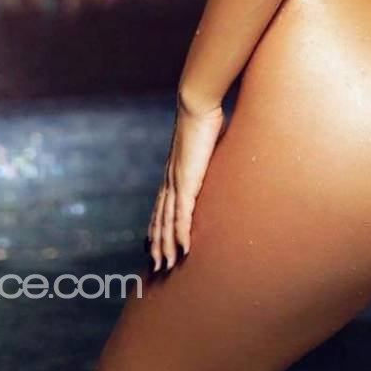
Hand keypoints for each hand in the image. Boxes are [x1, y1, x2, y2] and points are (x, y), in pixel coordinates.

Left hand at [146, 98, 225, 271]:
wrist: (196, 105)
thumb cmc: (203, 117)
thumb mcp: (206, 141)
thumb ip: (209, 153)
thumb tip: (218, 150)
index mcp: (173, 171)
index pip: (160, 205)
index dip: (156, 225)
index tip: (153, 242)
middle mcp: (170, 180)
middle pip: (160, 218)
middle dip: (158, 243)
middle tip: (157, 265)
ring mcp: (177, 182)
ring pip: (167, 222)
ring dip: (166, 245)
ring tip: (165, 265)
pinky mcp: (187, 181)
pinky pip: (182, 214)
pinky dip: (181, 234)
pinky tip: (182, 249)